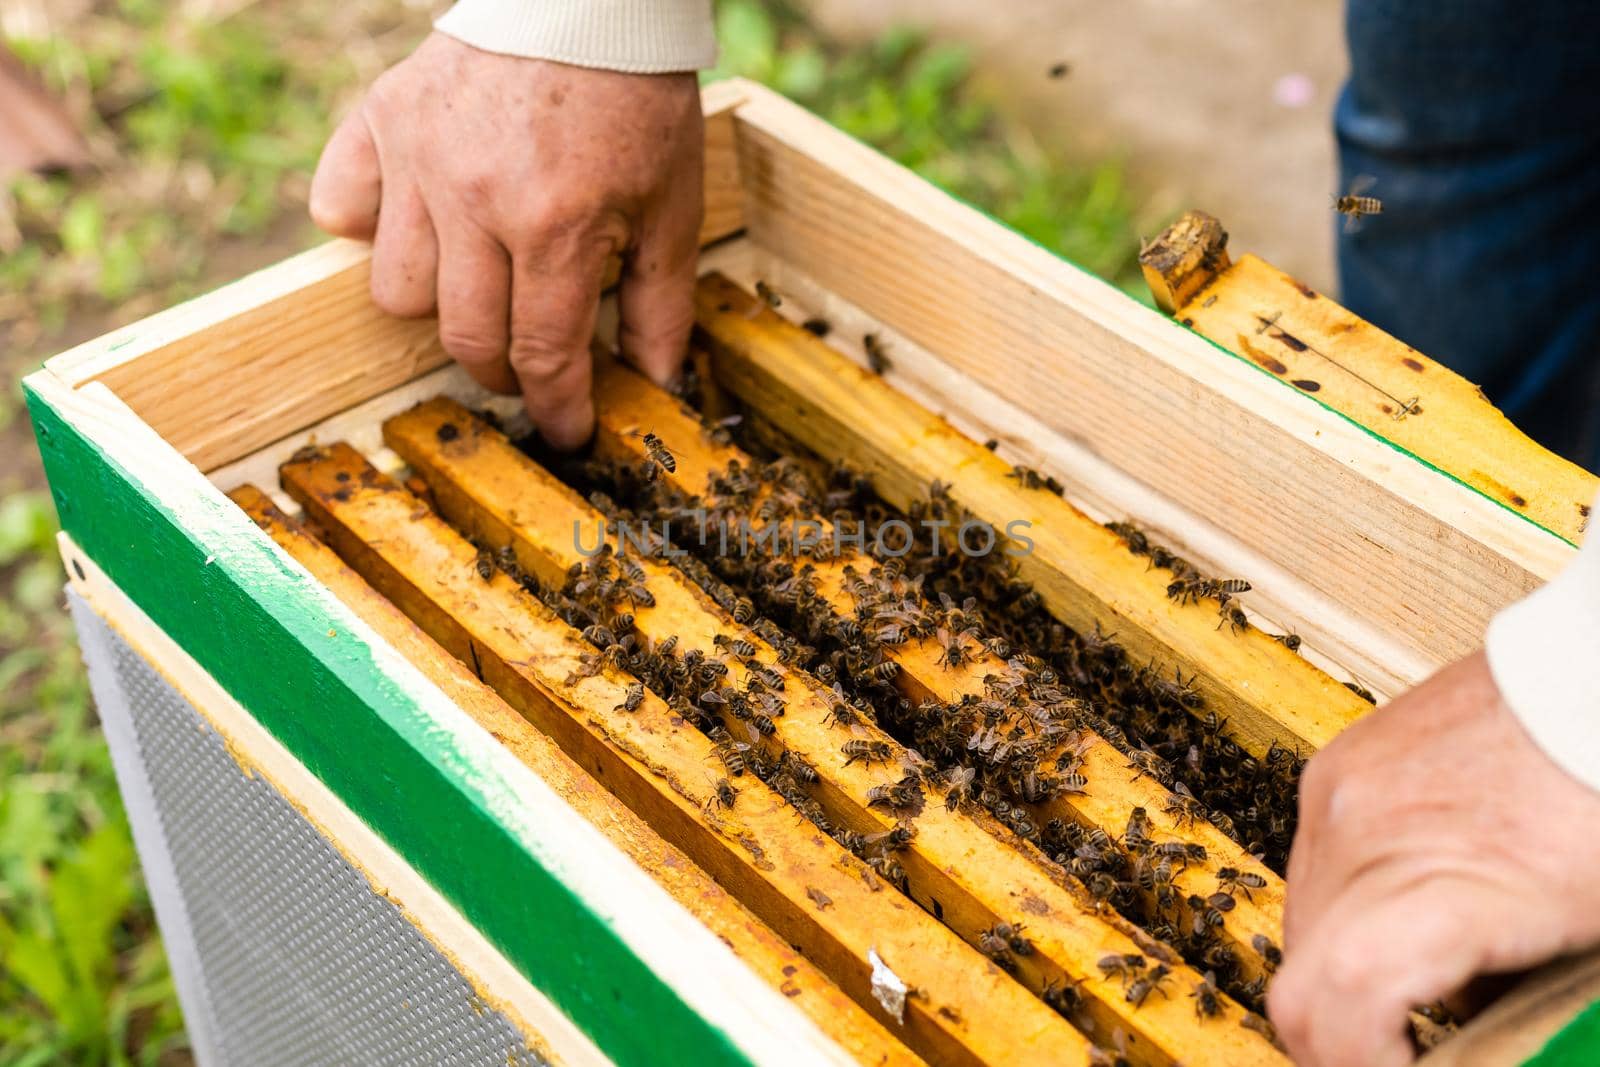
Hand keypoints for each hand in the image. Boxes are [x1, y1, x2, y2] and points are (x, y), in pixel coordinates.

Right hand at [308, 33, 703, 447]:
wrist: (587, 1)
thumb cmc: (636, 102)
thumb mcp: (671, 206)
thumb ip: (660, 301)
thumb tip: (657, 383)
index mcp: (554, 226)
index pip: (542, 355)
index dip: (557, 408)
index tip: (567, 431)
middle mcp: (475, 200)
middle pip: (464, 337)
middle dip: (502, 372)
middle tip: (529, 364)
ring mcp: (418, 159)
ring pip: (396, 291)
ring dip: (439, 307)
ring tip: (479, 288)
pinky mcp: (382, 120)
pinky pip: (340, 204)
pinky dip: (367, 228)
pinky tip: (416, 226)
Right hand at [1269, 650, 1599, 1064]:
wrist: (1592, 689)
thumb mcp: (1585, 937)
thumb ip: (1519, 1012)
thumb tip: (1471, 1049)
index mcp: (1444, 886)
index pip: (1333, 1013)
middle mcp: (1366, 837)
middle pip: (1300, 982)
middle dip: (1346, 1041)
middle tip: (1404, 1057)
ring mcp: (1339, 796)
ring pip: (1300, 928)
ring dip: (1344, 973)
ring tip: (1422, 986)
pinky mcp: (1334, 768)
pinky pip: (1313, 867)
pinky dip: (1351, 910)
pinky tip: (1414, 911)